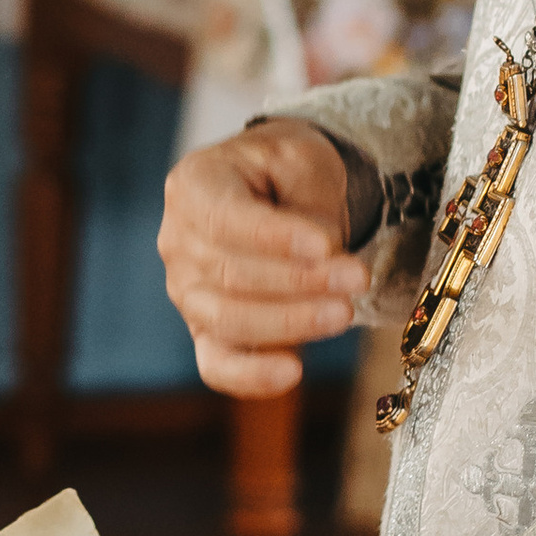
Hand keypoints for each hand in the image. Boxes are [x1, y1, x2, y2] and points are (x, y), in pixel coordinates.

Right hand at [158, 123, 367, 399]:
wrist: (280, 192)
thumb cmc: (286, 173)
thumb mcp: (302, 161)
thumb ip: (308, 204)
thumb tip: (322, 257)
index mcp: (193, 186)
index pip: (226, 218)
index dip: (275, 237)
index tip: (327, 245)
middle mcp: (178, 242)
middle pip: (230, 273)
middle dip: (300, 281)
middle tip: (357, 278)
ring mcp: (187, 292)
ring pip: (227, 319)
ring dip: (291, 321)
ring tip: (344, 313)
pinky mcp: (205, 332)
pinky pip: (217, 364)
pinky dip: (250, 375)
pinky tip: (293, 372)